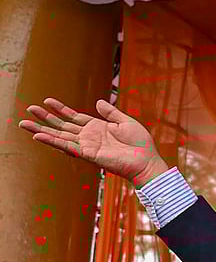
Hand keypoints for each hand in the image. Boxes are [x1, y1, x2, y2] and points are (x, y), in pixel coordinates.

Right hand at [19, 98, 168, 186]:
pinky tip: (39, 136)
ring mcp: (86, 145)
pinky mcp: (88, 154)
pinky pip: (67, 147)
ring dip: (42, 130)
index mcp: (97, 127)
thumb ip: (110, 112)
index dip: (60, 109)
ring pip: (59, 136)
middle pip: (62, 126)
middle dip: (45, 118)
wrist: (146, 160)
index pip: (73, 117)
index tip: (47, 101)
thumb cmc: (140, 144)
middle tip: (29, 109)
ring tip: (24, 123)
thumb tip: (98, 101)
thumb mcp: (125, 122)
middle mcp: (88, 136)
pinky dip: (53, 142)